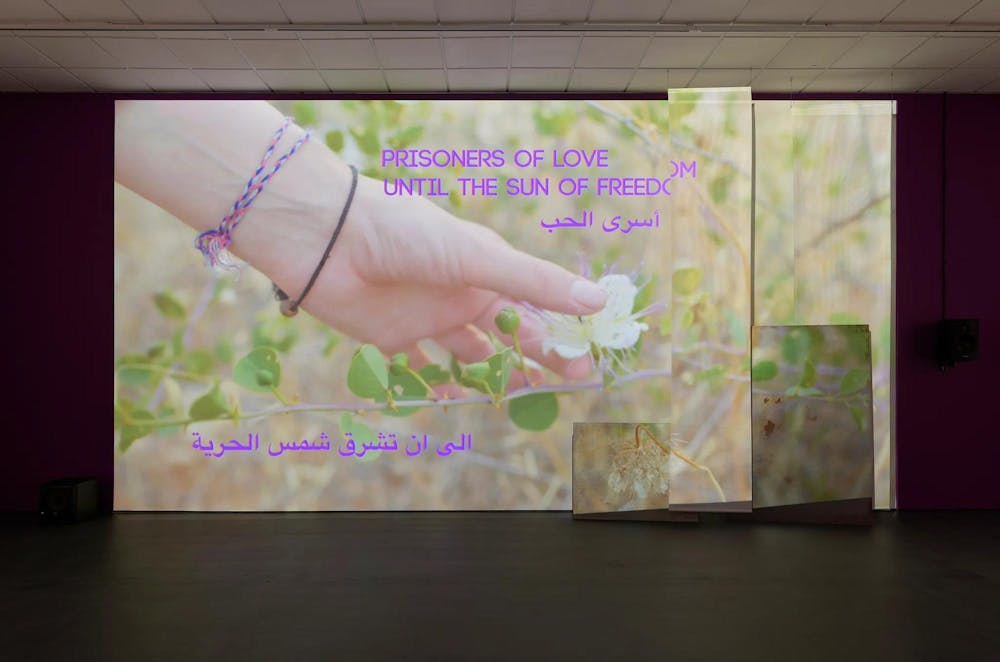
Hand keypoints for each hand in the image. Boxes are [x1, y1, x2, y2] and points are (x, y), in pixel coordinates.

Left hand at [275, 168, 607, 379]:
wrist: (330, 239)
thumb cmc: (408, 234)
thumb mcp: (479, 258)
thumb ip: (535, 284)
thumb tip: (598, 301)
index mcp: (486, 269)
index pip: (535, 306)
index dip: (562, 332)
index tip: (588, 360)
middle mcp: (461, 294)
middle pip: (508, 335)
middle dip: (537, 358)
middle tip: (565, 384)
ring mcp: (428, 317)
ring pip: (469, 354)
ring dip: (491, 374)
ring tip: (515, 397)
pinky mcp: (392, 338)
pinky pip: (420, 369)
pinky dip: (434, 385)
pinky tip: (451, 399)